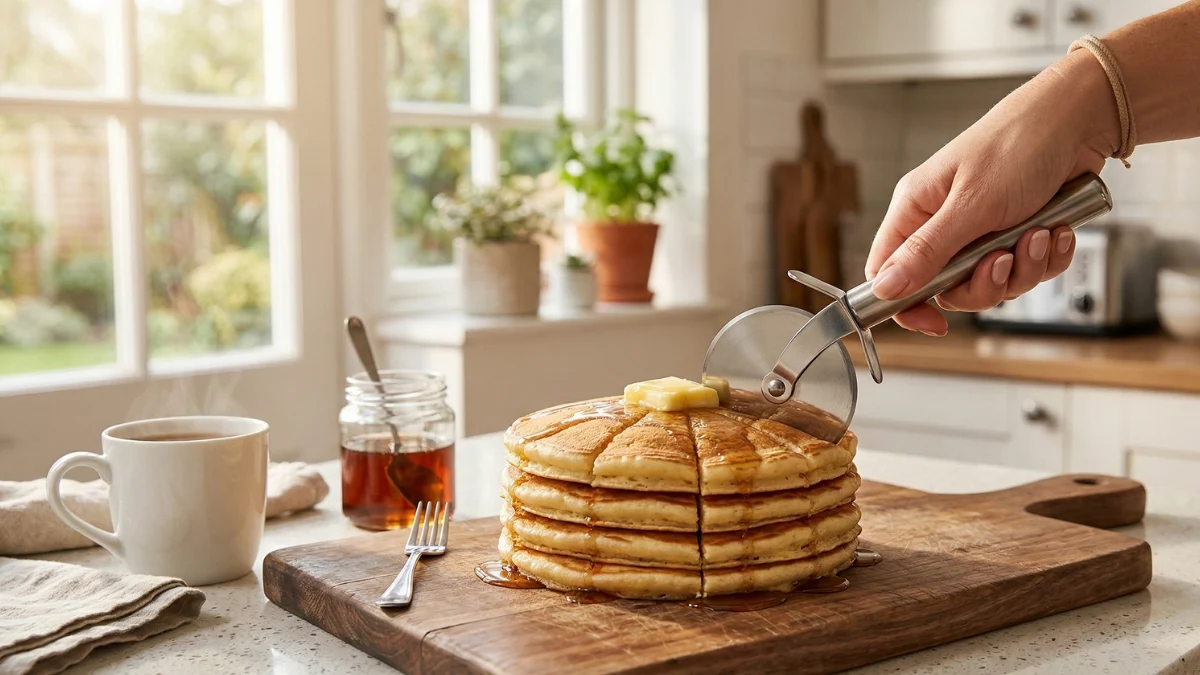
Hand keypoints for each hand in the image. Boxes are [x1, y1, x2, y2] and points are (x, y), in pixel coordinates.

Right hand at [864, 50, 1119, 335]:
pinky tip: (1056, 230)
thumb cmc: (1018, 144)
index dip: (906, 304)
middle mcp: (944, 224)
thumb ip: (927, 252)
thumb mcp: (971, 205)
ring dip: (1023, 267)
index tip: (936, 322)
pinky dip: (1046, 257)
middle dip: (984, 284)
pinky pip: (1025, 270)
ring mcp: (981, 231)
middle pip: (946, 289)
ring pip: (991, 283)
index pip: (888, 273)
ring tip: (1039, 234)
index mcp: (917, 210)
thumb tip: (886, 289)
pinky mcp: (1016, 232)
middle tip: (1003, 260)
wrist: (1081, 119)